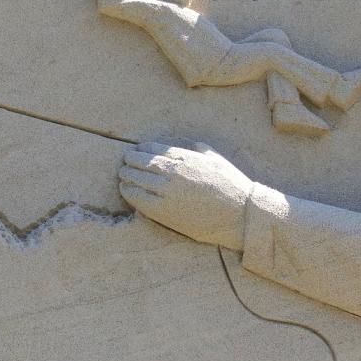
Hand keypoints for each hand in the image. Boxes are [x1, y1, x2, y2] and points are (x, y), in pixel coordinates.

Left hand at [119, 142, 252, 250]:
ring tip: (122, 175)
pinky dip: (129, 192)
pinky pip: (138, 199)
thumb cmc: (230, 186)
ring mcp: (166, 192)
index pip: (155, 150)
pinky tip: (125, 189)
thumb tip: (188, 146)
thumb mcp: (216, 159)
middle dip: (131, 160)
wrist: (237, 215)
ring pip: (137, 179)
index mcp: (186, 158)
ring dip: (127, 175)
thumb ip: (199, 150)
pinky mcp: (163, 211)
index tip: (137, 149)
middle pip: (143, 163)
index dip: (143, 149)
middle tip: (125, 161)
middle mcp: (173, 173)